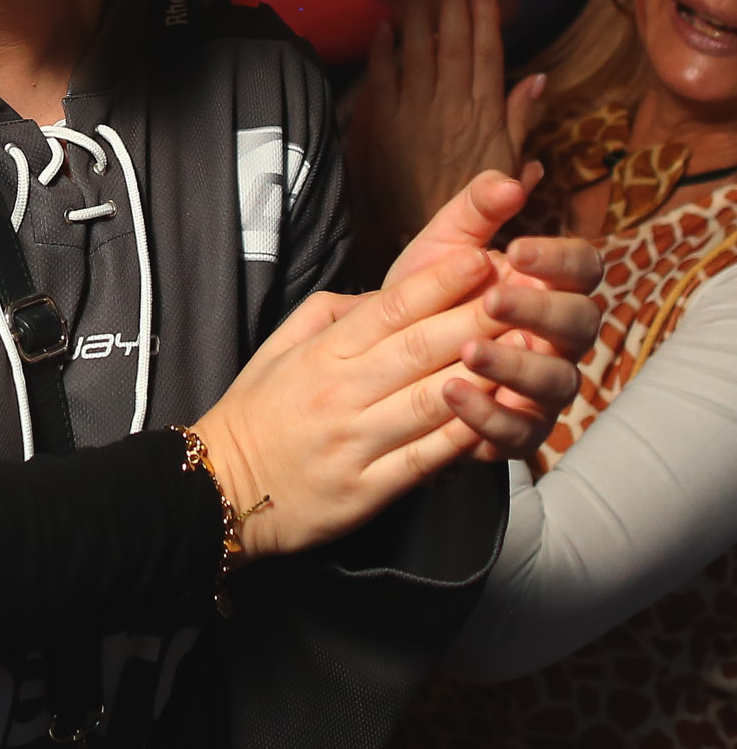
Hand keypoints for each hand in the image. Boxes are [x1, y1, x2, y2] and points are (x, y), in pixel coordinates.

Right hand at [196, 244, 568, 559]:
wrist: (220, 489)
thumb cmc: (258, 413)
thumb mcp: (281, 347)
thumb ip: (331, 314)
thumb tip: (383, 297)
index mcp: (323, 355)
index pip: (390, 310)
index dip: (440, 283)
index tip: (482, 259)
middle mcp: (341, 393)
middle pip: (421, 349)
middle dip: (479, 319)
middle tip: (526, 294)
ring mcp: (356, 442)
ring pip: (431, 402)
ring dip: (485, 374)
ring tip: (528, 348)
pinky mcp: (369, 489)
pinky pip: (426, 458)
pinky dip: (464, 436)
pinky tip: (500, 415)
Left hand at [355, 0, 546, 248]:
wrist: (432, 233)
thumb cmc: (475, 200)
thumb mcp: (509, 161)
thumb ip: (522, 118)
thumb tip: (539, 78)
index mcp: (484, 111)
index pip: (487, 52)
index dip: (486, 16)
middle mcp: (452, 104)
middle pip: (453, 42)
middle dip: (452, 2)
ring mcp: (417, 112)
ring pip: (419, 52)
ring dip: (419, 15)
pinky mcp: (386, 124)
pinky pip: (384, 79)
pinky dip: (385, 51)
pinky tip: (385, 26)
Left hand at [388, 169, 601, 462]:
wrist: (385, 356)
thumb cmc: (429, 293)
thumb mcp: (443, 245)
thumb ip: (476, 209)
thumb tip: (513, 180)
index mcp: (551, 286)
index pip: (584, 268)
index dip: (559, 259)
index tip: (516, 250)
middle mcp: (559, 339)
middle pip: (582, 324)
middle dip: (540, 311)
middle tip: (491, 300)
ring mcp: (543, 389)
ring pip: (557, 382)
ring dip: (515, 366)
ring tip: (467, 351)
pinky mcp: (518, 431)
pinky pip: (519, 432)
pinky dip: (488, 415)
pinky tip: (451, 393)